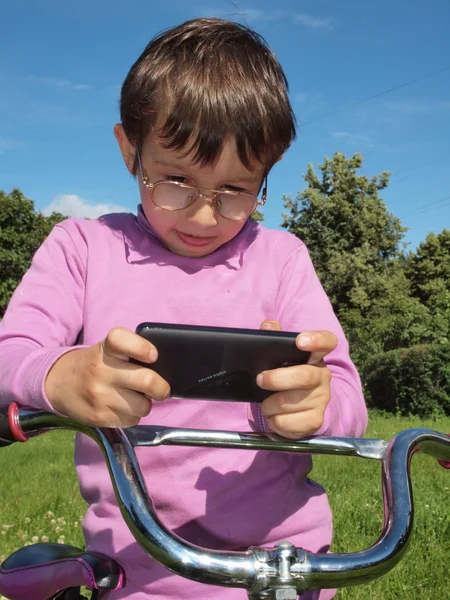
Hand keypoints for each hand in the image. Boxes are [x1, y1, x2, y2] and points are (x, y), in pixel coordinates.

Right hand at [45, 327, 169, 427]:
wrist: (59, 383)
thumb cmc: (95, 364)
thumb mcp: (109, 349)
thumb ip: (133, 352)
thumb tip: (165, 370)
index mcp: (107, 348)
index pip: (123, 341)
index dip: (143, 348)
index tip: (153, 356)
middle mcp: (101, 369)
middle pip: (147, 381)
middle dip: (162, 388)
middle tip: (161, 389)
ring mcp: (99, 394)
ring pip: (143, 406)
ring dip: (145, 404)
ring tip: (135, 397)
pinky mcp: (98, 416)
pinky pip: (131, 420)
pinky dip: (132, 416)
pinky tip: (121, 407)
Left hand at [257, 320, 336, 438]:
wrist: (300, 411)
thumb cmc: (286, 377)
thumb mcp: (280, 356)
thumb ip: (273, 338)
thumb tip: (268, 326)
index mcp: (315, 356)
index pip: (327, 342)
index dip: (316, 339)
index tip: (300, 341)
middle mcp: (323, 377)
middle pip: (304, 376)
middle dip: (277, 379)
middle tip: (260, 379)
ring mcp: (322, 400)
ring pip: (290, 402)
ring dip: (269, 404)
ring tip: (266, 403)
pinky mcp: (315, 420)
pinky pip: (287, 422)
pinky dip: (274, 420)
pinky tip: (275, 416)